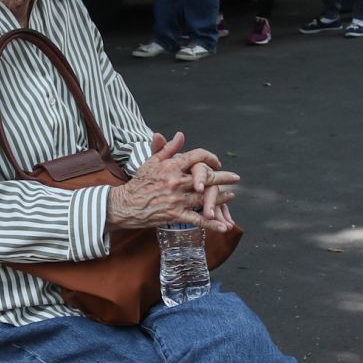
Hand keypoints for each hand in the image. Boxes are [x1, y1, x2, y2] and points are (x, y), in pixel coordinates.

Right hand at [107, 132, 237, 229]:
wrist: (126, 204)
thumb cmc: (139, 182)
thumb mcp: (152, 161)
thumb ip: (168, 148)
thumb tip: (181, 135)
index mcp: (171, 166)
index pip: (197, 157)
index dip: (210, 158)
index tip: (216, 163)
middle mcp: (176, 181)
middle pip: (206, 178)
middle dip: (223, 177)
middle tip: (236, 178)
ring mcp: (177, 199)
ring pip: (205, 198)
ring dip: (221, 198)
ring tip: (231, 195)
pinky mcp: (176, 215)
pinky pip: (198, 219)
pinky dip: (212, 223)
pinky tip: (224, 226)